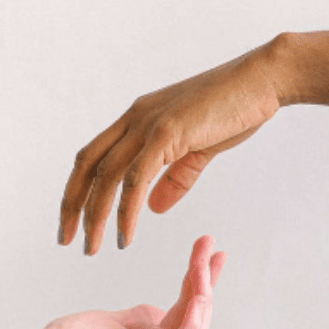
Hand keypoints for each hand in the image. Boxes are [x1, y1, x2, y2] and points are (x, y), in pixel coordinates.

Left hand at [3, 236, 224, 328]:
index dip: (202, 282)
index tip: (211, 252)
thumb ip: (139, 318)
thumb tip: (159, 309)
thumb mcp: (113, 322)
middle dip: (206, 281)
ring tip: (201, 266)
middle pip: (196, 320)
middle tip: (209, 247)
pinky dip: (190, 323)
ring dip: (202, 296)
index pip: (189, 313)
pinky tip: (196, 298)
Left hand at [58, 42, 280, 253]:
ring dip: (96, 216)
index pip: (93, 156)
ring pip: (107, 176)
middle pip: (87, 166)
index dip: (78, 188)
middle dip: (72, 205)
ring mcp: (149, 123)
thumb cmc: (235, 110)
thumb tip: (152, 208)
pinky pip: (136, 179)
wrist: (262, 80)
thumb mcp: (198, 149)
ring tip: (93, 247)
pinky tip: (124, 236)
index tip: (73, 220)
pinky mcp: (168, 132)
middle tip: (66, 240)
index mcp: (137, 119)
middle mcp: (134, 118)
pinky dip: (126, 211)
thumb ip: (174, 177)